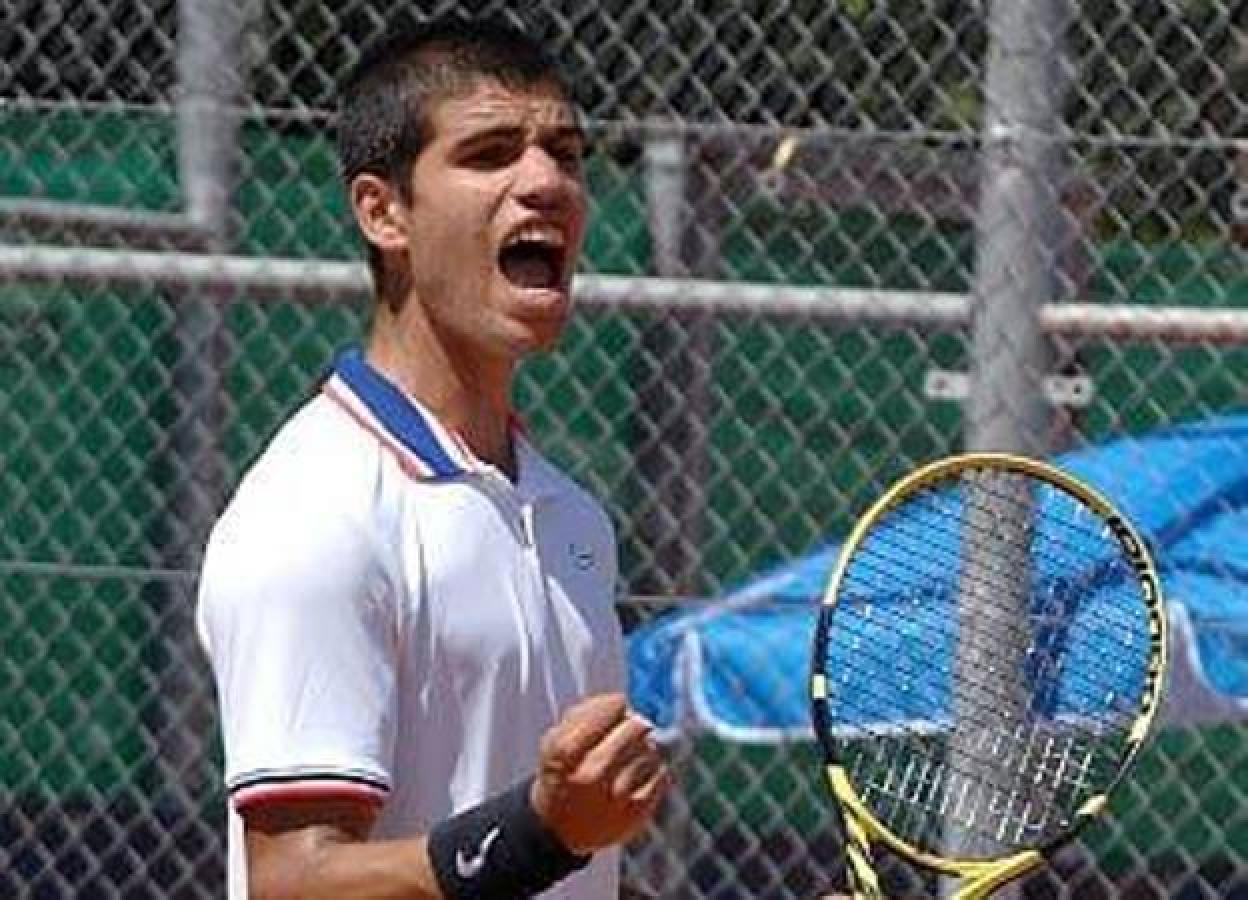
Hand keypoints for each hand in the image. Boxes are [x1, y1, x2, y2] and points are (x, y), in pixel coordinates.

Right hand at [530, 692, 670, 854]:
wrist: (559, 831)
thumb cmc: (561, 775)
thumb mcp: (554, 742)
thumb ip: (583, 714)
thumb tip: (621, 702)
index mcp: (566, 752)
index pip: (611, 708)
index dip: (617, 704)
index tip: (617, 706)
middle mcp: (590, 773)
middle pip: (635, 727)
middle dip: (634, 723)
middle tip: (629, 729)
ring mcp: (615, 796)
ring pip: (650, 750)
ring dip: (644, 748)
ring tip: (629, 757)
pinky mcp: (636, 813)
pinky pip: (661, 775)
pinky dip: (655, 772)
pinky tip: (638, 777)